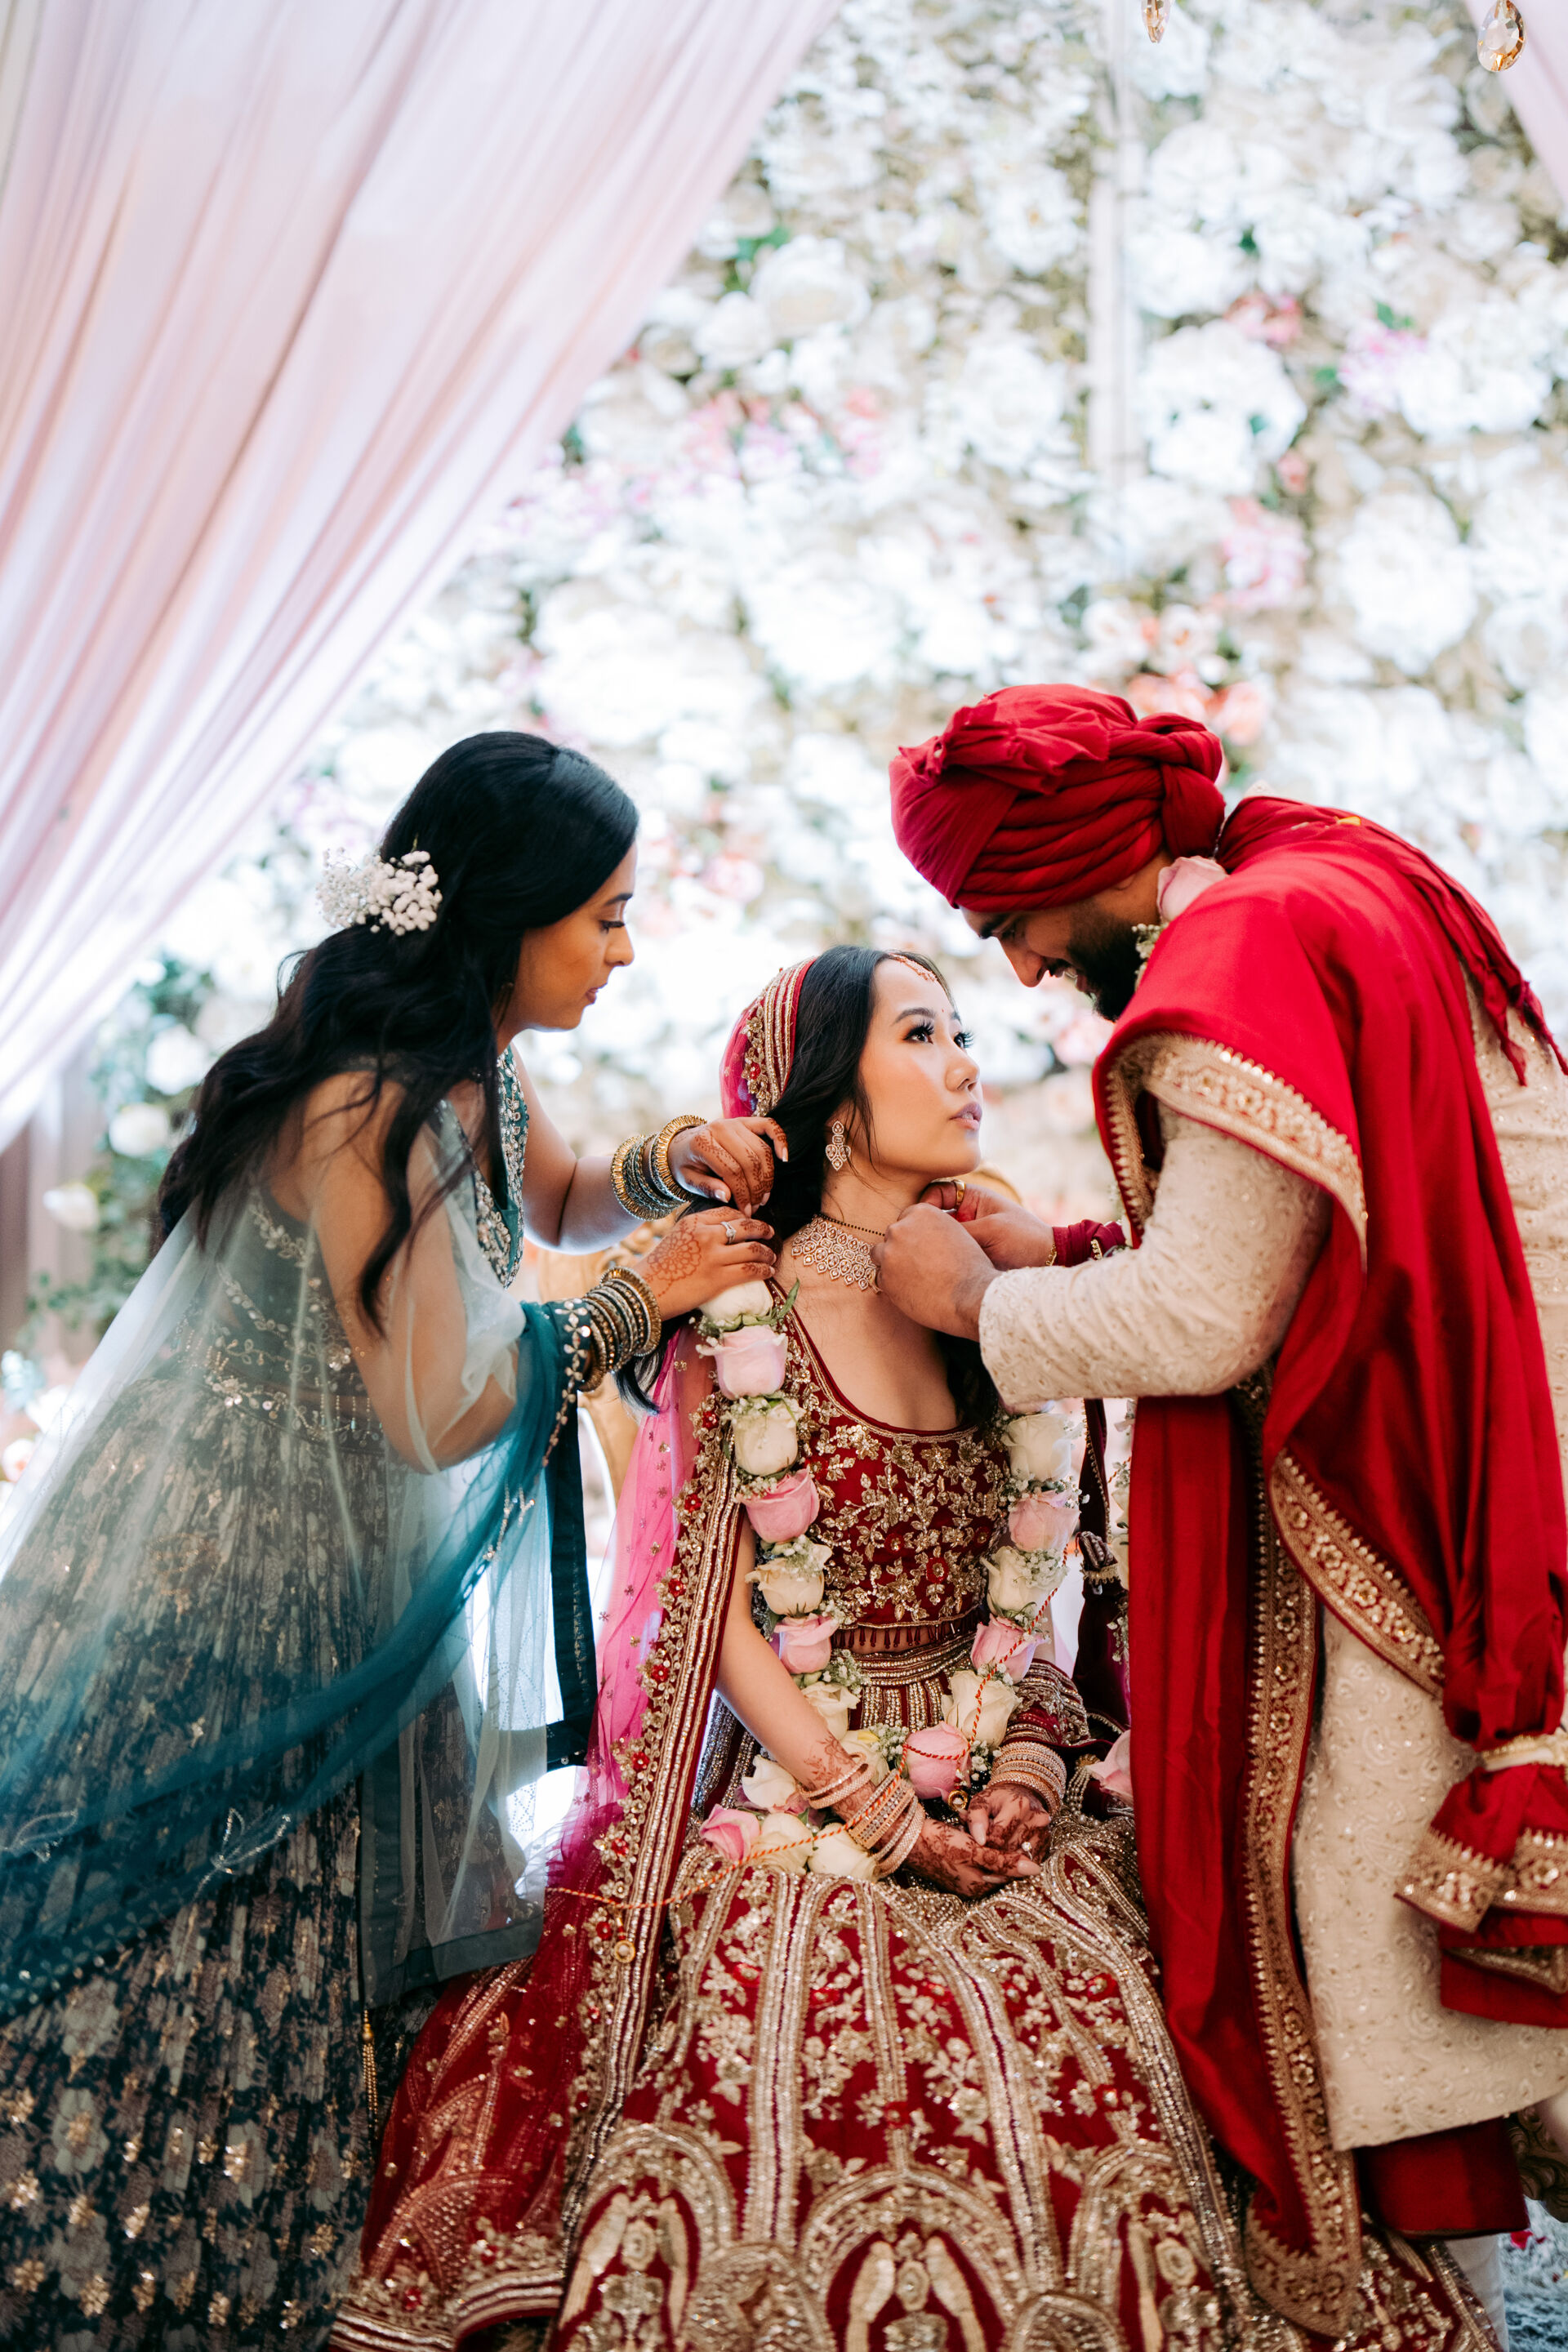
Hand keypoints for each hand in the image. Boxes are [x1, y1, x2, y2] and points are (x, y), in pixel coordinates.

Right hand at [641, 1206, 774, 1321]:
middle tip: (770, 1234)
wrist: (646, 1291)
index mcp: (694, 1222)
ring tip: (771, 1257)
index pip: (728, 1212)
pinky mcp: (719, 1278)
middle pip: (745, 1226)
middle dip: (762, 1229)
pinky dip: (764, 1270)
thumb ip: (696, 1232)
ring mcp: (714, 1256)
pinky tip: (768, 1272)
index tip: (752, 1224)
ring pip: (753, 1248)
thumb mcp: (675, 1238)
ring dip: (767, 1253)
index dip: (745, 1217)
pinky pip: (751, 1270)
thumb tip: (718, 1235)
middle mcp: (706, 1235)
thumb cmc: (658, 1269)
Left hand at [669, 1118, 785, 1215]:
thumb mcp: (688, 1180)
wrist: (682, 1144)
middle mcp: (721, 1128)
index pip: (732, 1171)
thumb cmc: (686, 1164)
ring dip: (767, 1176)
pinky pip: (769, 1126)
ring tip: (763, 1195)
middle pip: (750, 1161)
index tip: (746, 1212)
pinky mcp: (745, 1121)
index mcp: (703, 1143)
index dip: (743, 1194)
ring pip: (762, 1150)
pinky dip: (780, 1140)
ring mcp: (735, 1122)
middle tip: (756, 1206)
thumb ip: (706, 1188)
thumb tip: (728, 1197)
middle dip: (756, 1188)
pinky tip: (783, 1158)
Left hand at [871, 1203, 995, 1338]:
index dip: (914, 1234)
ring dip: (891, 1264)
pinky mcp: (885, 1277)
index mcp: (921, 1212)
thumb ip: (936, 1227)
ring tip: (912, 1277)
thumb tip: (924, 1233)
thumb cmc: (971, 1267)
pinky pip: (881, 1278)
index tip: (922, 1247)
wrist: (970, 1296)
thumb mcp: (957, 1233)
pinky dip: (892, 1284)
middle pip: (892, 1235)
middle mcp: (901, 1228)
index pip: (906, 1218)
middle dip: (901, 1248)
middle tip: (919, 1264)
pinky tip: (911, 1290)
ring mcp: (890, 1253)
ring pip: (880, 1254)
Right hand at [908, 1812, 1037, 1898]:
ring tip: (975, 1821)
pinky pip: (972, 1852)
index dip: (1016, 1848)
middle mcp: (972, 1885)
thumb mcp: (974, 1851)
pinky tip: (964, 1824)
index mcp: (979, 1886)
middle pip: (998, 1863)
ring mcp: (962, 1876)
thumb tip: (1034, 1869)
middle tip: (994, 1822)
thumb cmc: (939, 1844)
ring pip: (985, 1855)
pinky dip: (973, 1839)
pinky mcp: (953, 1865)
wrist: (905, 1839)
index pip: (1010, 1870)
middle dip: (999, 1841)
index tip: (1022, 1827)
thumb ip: (1004, 1861)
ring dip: (985, 1838)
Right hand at [919, 1184, 1058, 1271]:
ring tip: (924, 1256)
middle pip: (933, 1217)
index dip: (926, 1203)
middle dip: (924, 1227)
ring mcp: (967, 1236)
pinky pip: (948, 1254)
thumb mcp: (991, 1230)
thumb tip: (927, 1234)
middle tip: (916, 1240)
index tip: (921, 1218)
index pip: (937, 1193)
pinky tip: (935, 1267)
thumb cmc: (1025, 1239)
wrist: (1048, 1261)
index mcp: (972, 1199)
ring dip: (932, 1245)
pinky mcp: (968, 1255)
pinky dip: (941, 1260)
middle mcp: (966, 1215)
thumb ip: (960, 1230)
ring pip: (939, 1237)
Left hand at [968, 1781, 1053, 1860]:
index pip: (999, 1835)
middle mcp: (1036, 1819)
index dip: (984, 1843)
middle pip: (1010, 1848)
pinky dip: (1015, 1862)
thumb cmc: (997, 1800)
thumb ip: (975, 1818)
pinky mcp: (1046, 1844)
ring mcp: (1044, 1832)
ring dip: (1005, 1859)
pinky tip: (1007, 1854)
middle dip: (994, 1852)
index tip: (978, 1843)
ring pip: (1019, 1858)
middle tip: (985, 1847)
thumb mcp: (982, 1802)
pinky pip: (1027, 1862)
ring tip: (996, 1848)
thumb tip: (979, 1840)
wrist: (1020, 1796)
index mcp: (1019, 1805)